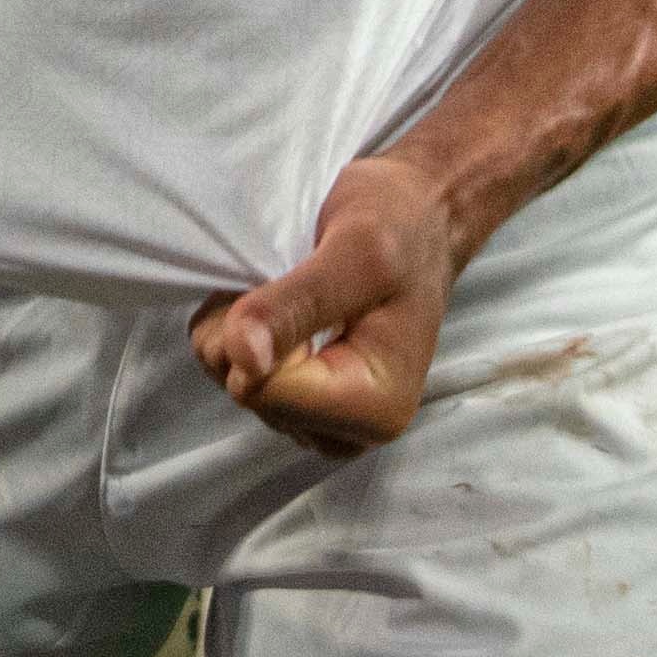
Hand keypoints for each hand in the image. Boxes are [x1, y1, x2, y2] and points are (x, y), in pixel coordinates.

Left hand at [190, 155, 456, 453]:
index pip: (265, 392)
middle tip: (286, 279)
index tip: (288, 283)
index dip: (260, 333)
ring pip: (237, 384)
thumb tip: (243, 360)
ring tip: (286, 288)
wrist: (420, 222)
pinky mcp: (304, 405)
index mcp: (375, 409)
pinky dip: (242, 335)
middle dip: (247, 331)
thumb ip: (299, 304)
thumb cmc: (401, 230)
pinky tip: (279, 308)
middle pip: (249, 394)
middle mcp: (351, 434)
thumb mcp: (358, 251)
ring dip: (241, 328)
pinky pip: (240, 377)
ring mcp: (323, 422)